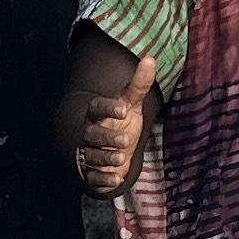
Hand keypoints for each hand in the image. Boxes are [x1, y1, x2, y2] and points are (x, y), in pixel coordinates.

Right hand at [75, 54, 156, 193]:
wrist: (109, 152)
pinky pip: (93, 178)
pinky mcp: (91, 174)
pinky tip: (115, 180)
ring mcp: (89, 154)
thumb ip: (138, 85)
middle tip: (124, 140)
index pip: (97, 107)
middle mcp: (89, 133)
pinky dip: (103, 180)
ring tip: (120, 159)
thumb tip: (149, 58)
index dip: (109, 108)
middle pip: (92, 134)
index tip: (124, 109)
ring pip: (92, 156)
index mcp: (98, 114)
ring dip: (105, 158)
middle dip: (106, 137)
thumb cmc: (118, 124)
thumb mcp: (130, 105)